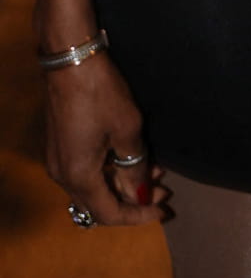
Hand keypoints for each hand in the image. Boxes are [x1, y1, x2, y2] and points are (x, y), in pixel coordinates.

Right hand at [44, 52, 168, 225]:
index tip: (164, 211)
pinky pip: (85, 172)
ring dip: (121, 185)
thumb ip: (134, 167)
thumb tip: (140, 194)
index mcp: (78, 176)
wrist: (72, 61)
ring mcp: (58, 160)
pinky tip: (130, 158)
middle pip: (98, 205)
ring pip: (92, 188)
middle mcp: (63, 175)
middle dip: (132, 202)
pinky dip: (109, 172)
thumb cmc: (101, 94)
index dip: (138, 216)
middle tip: (161, 192)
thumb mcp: (128, 130)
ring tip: (153, 173)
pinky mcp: (60, 145)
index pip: (109, 214)